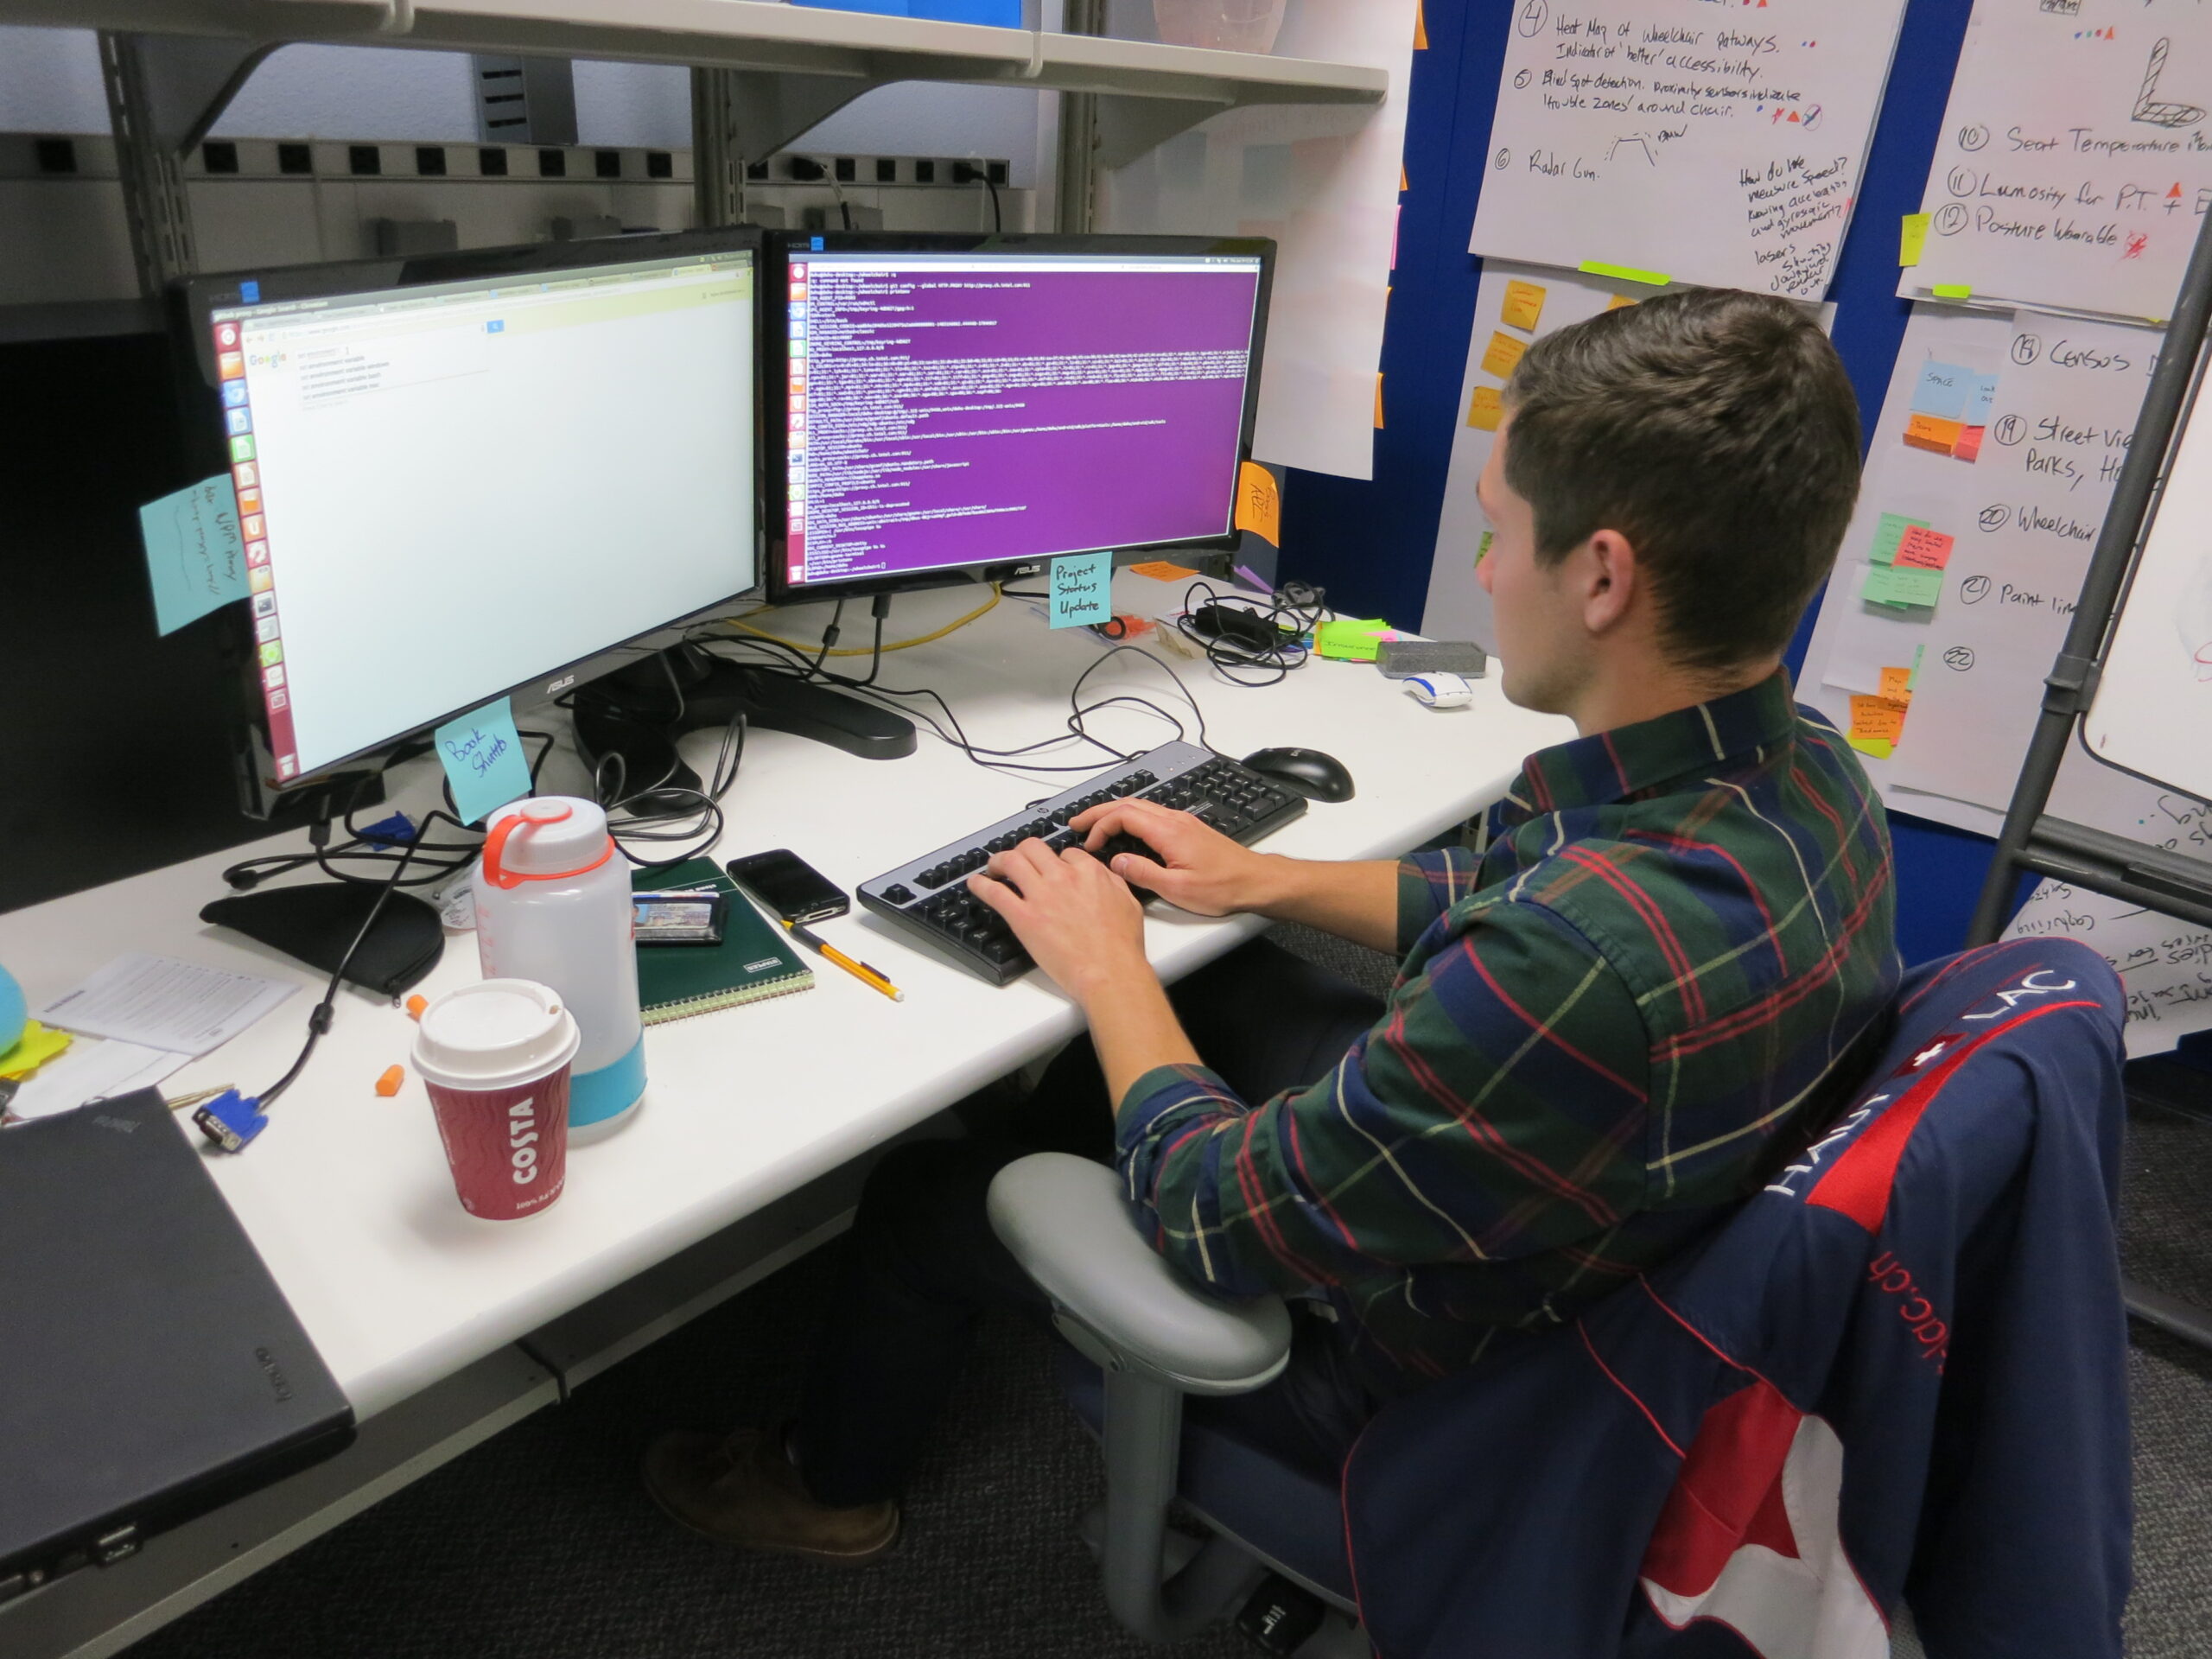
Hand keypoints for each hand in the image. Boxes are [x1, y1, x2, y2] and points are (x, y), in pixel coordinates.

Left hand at [968, 838, 1148, 1000]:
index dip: (1056, 860)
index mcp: (1088, 872)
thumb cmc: (1121, 946)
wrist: (1109, 972)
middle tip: (1017, 860)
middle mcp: (1062, 877)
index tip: (1050, 869)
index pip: (1065, 853)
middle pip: (1033, 848)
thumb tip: (1101, 874)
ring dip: (998, 860)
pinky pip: (995, 893)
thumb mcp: (1128, 902)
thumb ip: (1112, 882)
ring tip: (994, 867)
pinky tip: (976, 884)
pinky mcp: (1023, 918)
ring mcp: (1041, 896)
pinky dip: (981, 884)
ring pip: (1011, 861)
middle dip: (1023, 851)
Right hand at [1069, 797, 1273, 916]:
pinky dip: (1130, 819)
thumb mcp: (1178, 889)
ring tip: (1094, 826)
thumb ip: (1143, 873)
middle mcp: (1175, 820)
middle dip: (1099, 812)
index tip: (1089, 844)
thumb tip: (1116, 861)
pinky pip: (1152, 815)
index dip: (1100, 826)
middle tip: (1077, 824)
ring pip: (1140, 807)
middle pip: (1129, 804)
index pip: (1123, 815)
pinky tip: (1125, 832)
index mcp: (1169, 831)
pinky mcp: (1188, 829)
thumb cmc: (1223, 887)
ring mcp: (1183, 822)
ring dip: (1114, 814)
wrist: (1256, 881)